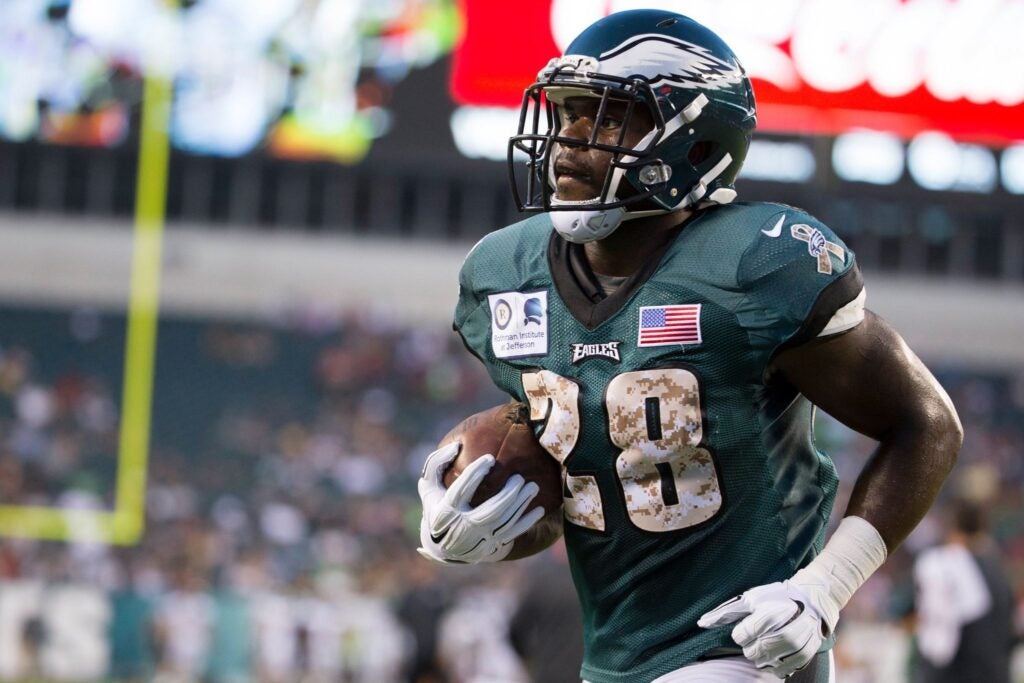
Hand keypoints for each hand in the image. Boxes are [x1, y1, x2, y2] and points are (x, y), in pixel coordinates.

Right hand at [417, 441, 543, 563]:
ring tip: (533, 487)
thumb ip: (436, 464)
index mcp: (445, 512)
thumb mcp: (429, 486)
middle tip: (519, 478)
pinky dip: (527, 523)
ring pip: (504, 523)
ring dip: (521, 505)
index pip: (461, 491)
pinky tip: (540, 509)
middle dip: (507, 495)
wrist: (442, 546)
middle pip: (489, 512)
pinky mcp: (491, 548)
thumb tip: (455, 446)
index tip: (490, 459)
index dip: (474, 474)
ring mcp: (478, 541)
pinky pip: (512, 535)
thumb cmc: (438, 505)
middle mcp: (462, 529)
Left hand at [697, 579, 836, 678]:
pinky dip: (774, 663)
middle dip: (750, 644)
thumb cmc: (776, 597)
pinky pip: (780, 671)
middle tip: (759, 632)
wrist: (811, 601)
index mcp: (769, 616)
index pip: (740, 637)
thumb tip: (702, 623)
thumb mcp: (750, 599)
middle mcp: (785, 634)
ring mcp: (796, 648)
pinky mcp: (803, 657)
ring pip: (763, 663)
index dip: (740, 632)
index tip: (748, 625)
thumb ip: (726, 612)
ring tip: (769, 639)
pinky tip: (777, 650)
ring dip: (761, 654)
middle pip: (751, 653)